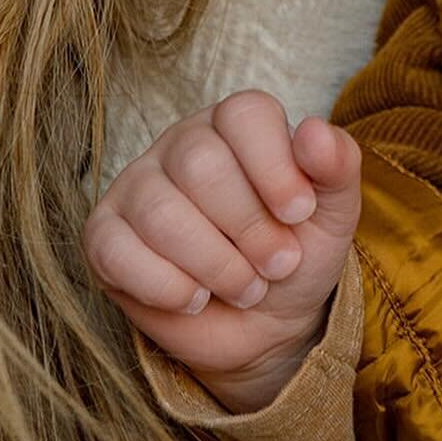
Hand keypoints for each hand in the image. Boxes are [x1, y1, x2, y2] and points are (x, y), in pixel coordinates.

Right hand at [83, 89, 361, 410]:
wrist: (265, 325)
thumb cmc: (296, 253)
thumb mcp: (334, 212)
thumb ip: (337, 164)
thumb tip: (314, 131)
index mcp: (237, 124)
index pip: (244, 115)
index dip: (275, 168)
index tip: (300, 214)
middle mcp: (181, 144)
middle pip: (200, 165)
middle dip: (249, 228)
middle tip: (276, 264)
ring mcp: (136, 186)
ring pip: (160, 213)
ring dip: (215, 265)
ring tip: (246, 286)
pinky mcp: (104, 235)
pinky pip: (117, 252)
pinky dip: (168, 288)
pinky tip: (197, 297)